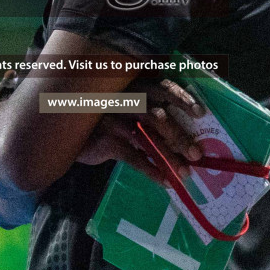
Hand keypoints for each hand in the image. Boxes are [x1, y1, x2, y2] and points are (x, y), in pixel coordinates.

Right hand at [74, 78, 207, 181]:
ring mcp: (116, 119)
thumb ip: (148, 112)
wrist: (68, 130)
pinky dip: (152, 170)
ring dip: (170, 157)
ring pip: (149, 138)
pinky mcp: (108, 140)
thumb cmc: (104, 116)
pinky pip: (135, 157)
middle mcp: (127, 100)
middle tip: (197, 154)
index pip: (163, 88)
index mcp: (136, 88)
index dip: (183, 99)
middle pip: (160, 117)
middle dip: (180, 137)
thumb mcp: (126, 107)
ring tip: (185, 173)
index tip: (201, 113)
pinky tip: (165, 182)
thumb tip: (181, 134)